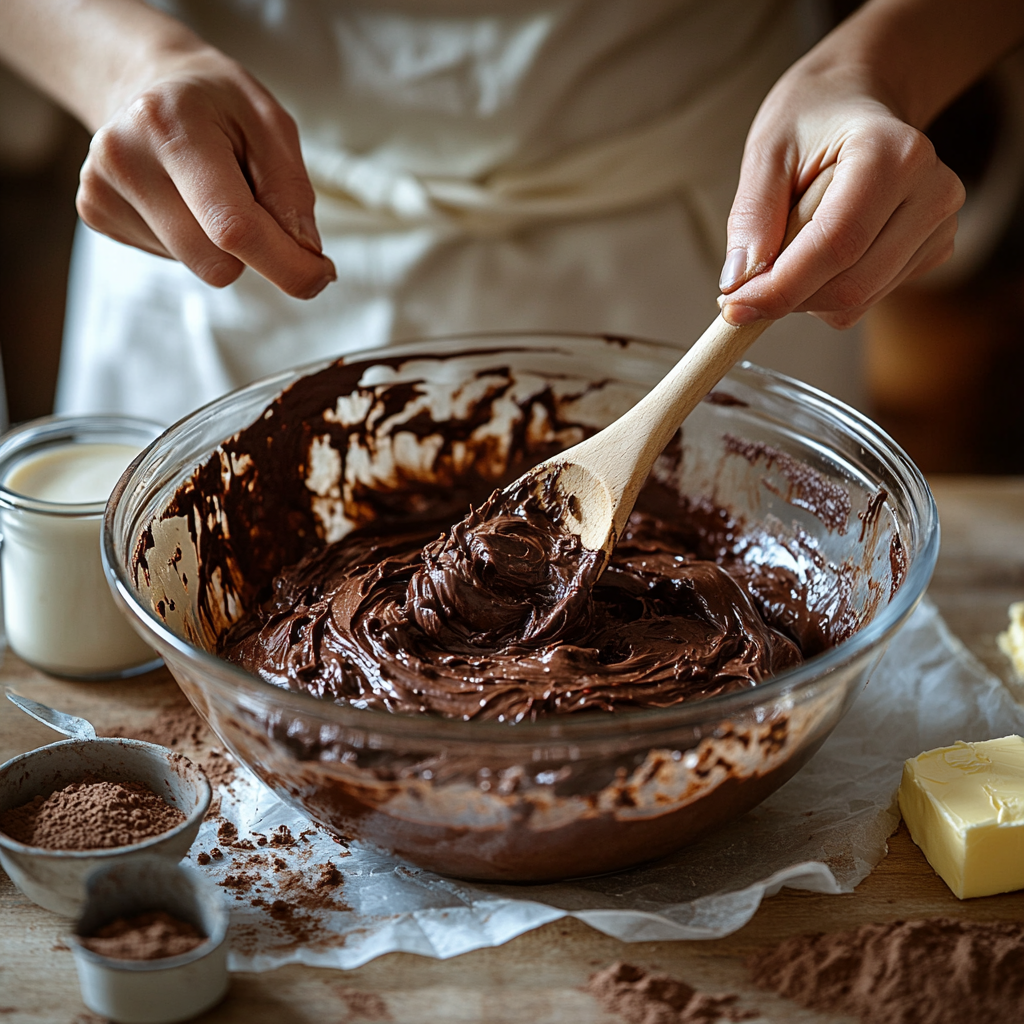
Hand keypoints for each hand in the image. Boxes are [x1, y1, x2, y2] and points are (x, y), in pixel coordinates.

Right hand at [76, 45, 334, 298]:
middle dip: (255, 251)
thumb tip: (307, 262)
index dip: (285, 264)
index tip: (319, 277)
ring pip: (197, 267)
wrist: (149, 82)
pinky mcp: (96, 213)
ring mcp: (100, 188)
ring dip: (223, 245)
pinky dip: (195, 241)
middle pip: (216, 263)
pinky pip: (174, 261)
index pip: (233, 227)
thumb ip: (293, 195)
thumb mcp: (272, 127)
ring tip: (209, 190)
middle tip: (254, 202)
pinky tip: (182, 197)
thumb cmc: (220, 105)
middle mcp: (124, 157)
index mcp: (169, 124)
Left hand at [718, 60, 964, 328]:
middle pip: (850, 285)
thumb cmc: (810, 120)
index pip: (836, 245)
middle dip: (786, 298)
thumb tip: (737, 282)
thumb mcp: (768, 150)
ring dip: (804, 297)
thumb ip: (751, 216)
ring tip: (787, 247)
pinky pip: (865, 300)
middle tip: (744, 286)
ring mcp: (939, 226)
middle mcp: (933, 192)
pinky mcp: (933, 251)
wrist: (858, 102)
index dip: (780, 287)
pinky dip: (826, 294)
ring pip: (856, 302)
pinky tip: (818, 252)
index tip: (732, 307)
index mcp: (895, 155)